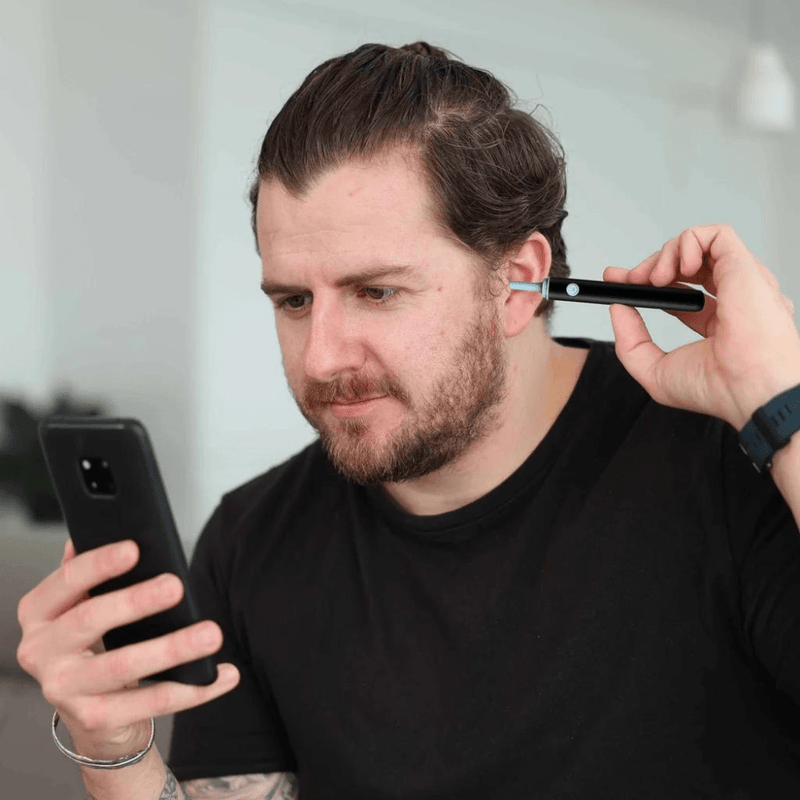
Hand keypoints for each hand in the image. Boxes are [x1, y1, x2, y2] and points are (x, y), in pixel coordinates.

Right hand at [16, 538, 239, 759]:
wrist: (91, 712)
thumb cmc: (91, 643)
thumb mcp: (82, 604)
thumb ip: (90, 572)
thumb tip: (103, 527)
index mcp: (39, 613)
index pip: (66, 581)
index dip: (100, 564)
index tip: (134, 549)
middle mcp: (40, 651)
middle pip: (90, 620)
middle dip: (136, 601)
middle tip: (176, 587)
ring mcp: (65, 689)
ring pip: (123, 665)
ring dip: (172, 648)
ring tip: (210, 634)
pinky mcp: (95, 720)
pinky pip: (151, 702)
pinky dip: (194, 690)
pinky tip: (222, 675)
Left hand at [603, 224, 799, 429]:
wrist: (747, 386)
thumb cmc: (716, 388)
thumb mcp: (654, 371)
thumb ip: (630, 341)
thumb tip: (619, 309)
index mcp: (719, 326)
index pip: (680, 292)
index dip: (648, 282)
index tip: (618, 280)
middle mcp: (735, 300)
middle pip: (687, 266)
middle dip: (650, 266)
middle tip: (630, 280)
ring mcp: (741, 282)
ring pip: (700, 246)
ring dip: (666, 254)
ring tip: (655, 278)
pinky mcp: (745, 266)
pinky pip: (716, 234)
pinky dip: (688, 241)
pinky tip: (679, 268)